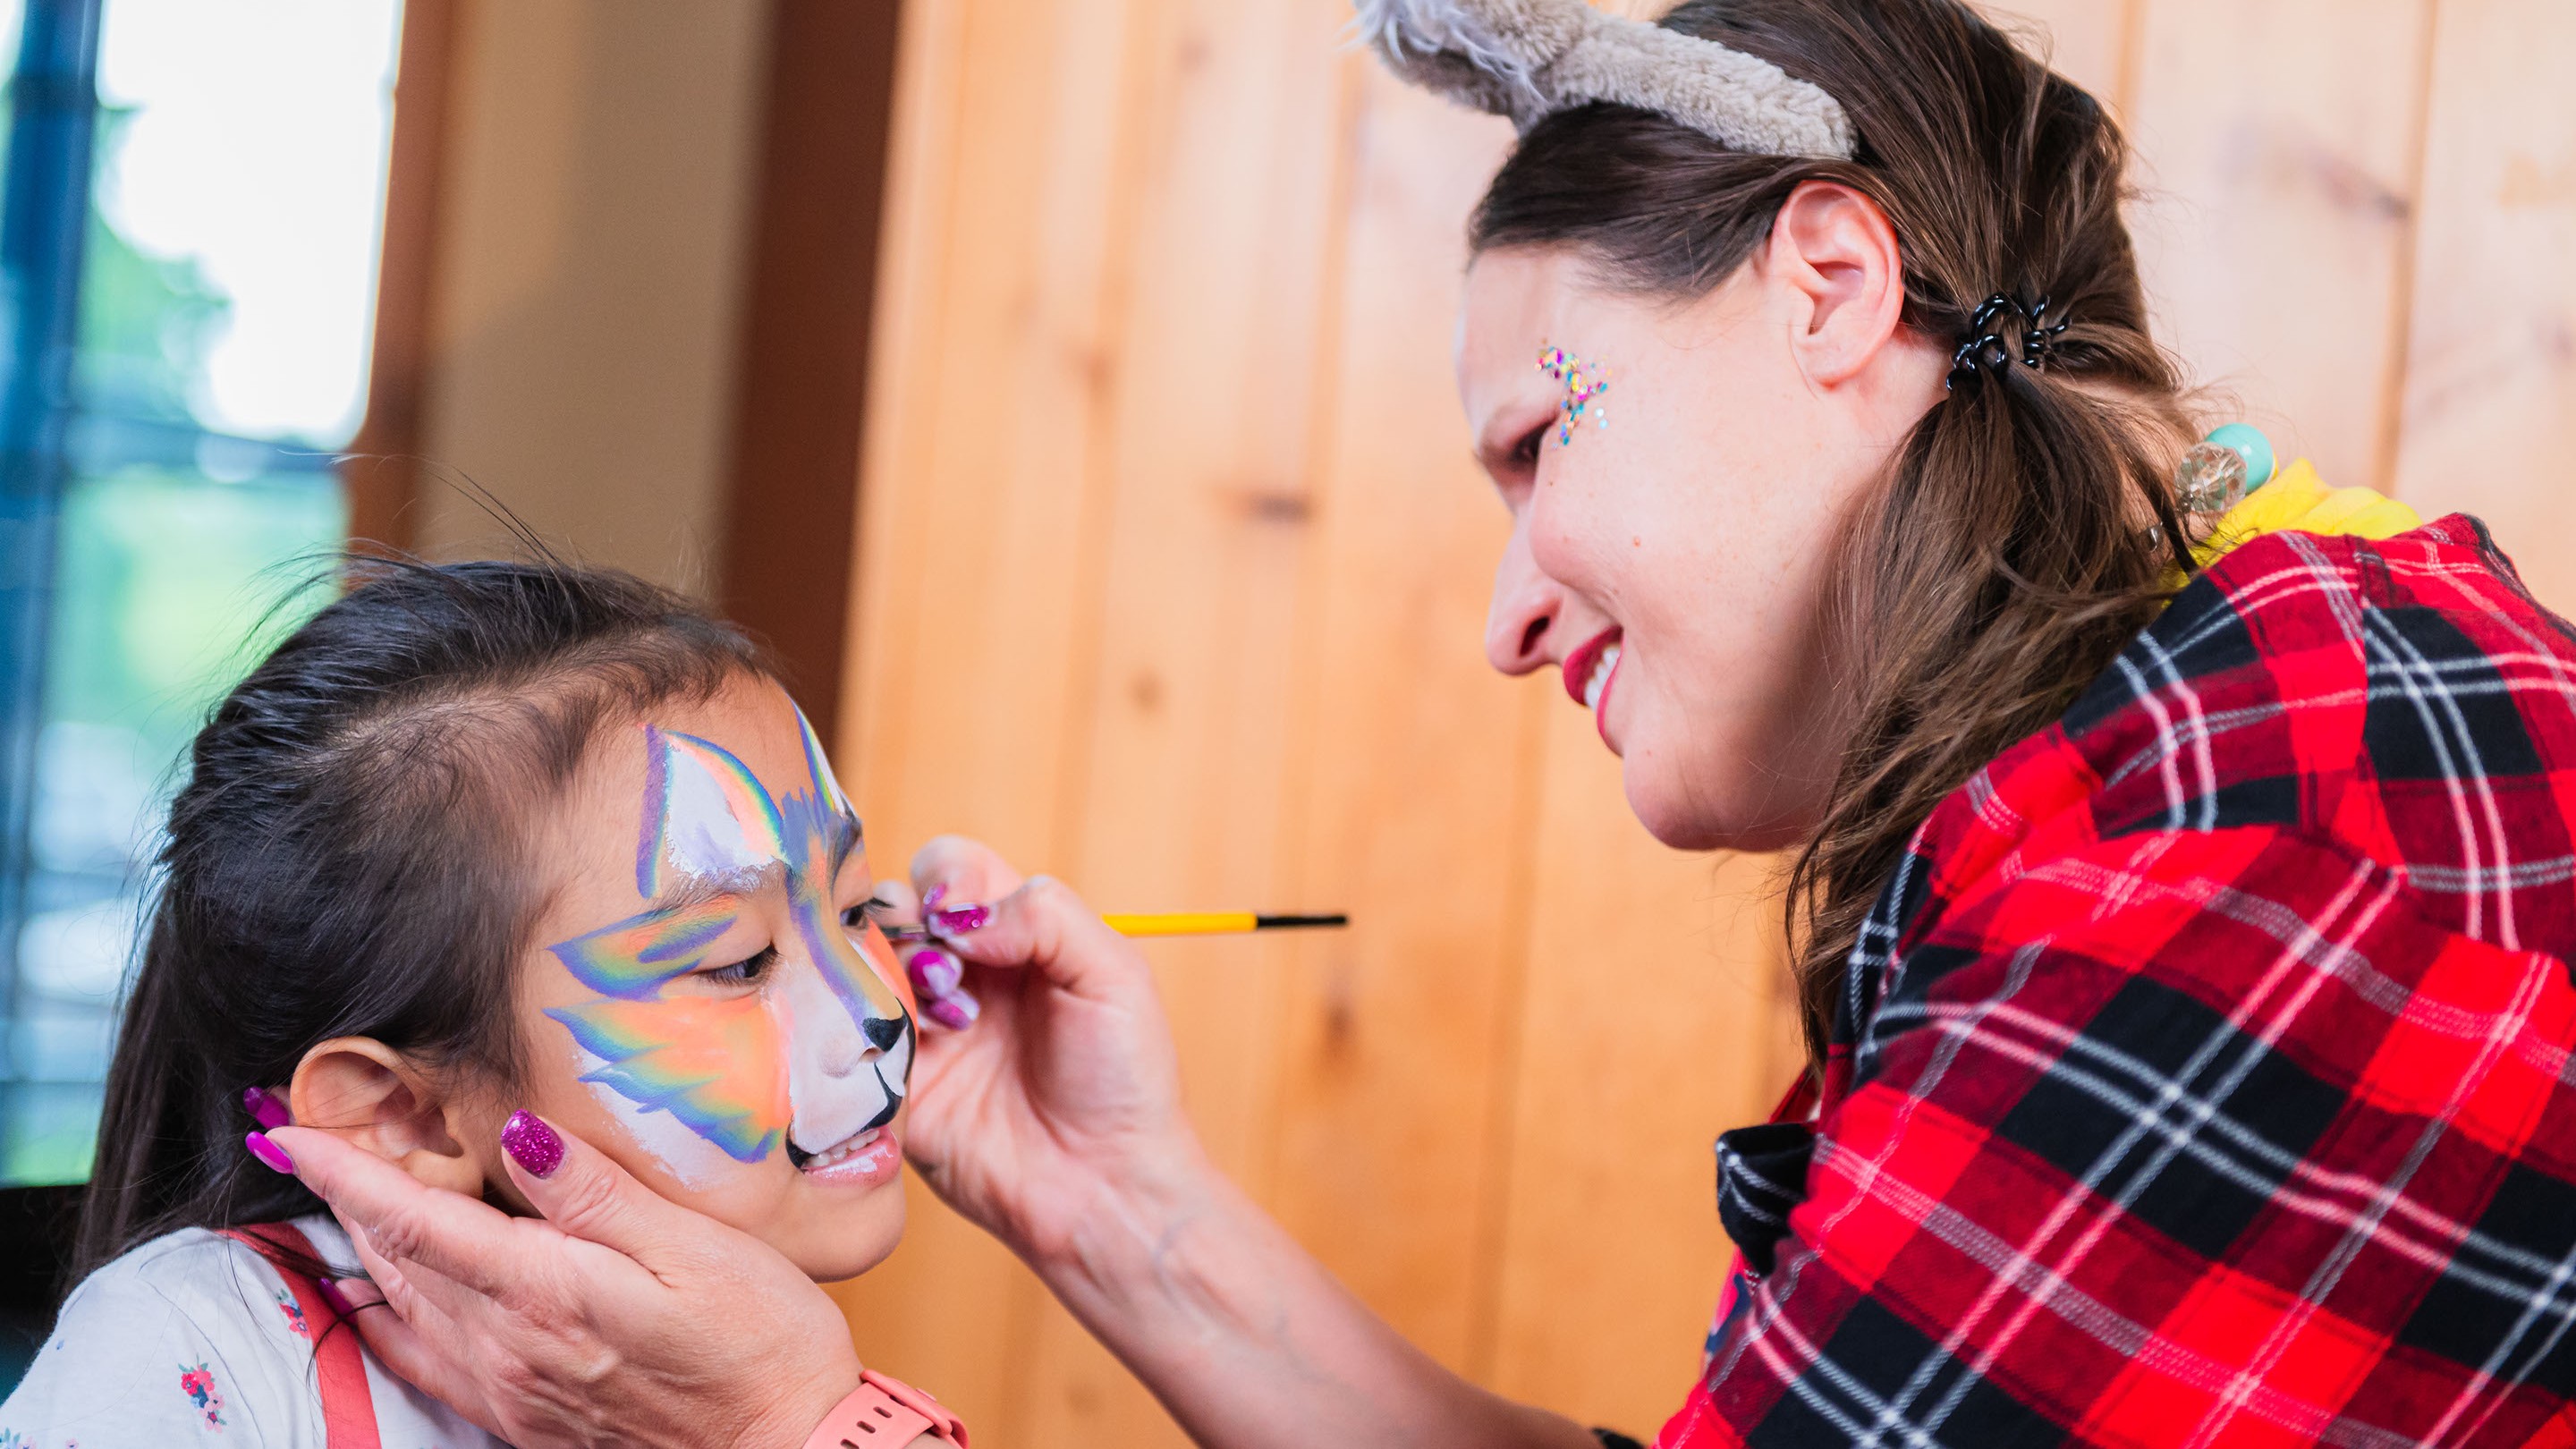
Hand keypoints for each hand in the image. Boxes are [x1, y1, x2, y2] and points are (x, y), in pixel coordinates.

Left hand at [267, 1116, 858, 1448]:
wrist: (788, 1448)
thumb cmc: (760, 1344)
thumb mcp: (694, 1245)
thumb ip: (597, 1192)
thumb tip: (520, 1136)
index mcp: (547, 1291)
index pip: (418, 1221)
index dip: (349, 1172)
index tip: (290, 1132)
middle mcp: (512, 1345)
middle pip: (398, 1260)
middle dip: (346, 1198)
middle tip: (304, 1143)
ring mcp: (514, 1387)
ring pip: (407, 1307)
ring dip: (363, 1250)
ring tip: (338, 1200)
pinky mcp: (528, 1418)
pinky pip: (429, 1364)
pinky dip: (388, 1322)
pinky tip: (377, 1304)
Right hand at [874, 837, 1210, 1270]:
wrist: (1104, 1190)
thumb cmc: (1125, 1082)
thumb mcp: (1114, 975)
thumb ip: (1045, 915)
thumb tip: (961, 915)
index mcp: (1016, 937)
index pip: (952, 869)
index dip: (946, 880)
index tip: (959, 918)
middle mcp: (960, 976)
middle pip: (893, 908)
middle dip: (909, 924)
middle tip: (950, 976)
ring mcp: (921, 1029)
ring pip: (859, 965)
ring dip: (888, 975)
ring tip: (947, 1021)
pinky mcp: (889, 1085)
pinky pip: (842, 1037)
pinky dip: (859, 1027)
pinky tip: (908, 1049)